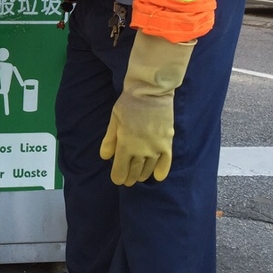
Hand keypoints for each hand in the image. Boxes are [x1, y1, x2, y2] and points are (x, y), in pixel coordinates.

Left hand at [99, 31, 194, 186]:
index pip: (120, 169)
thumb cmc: (128, 104)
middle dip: (129, 177)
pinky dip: (162, 171)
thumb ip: (109, 140)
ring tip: (138, 177)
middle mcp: (141, 150)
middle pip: (135, 171)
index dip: (118, 177)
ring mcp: (156, 147)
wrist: (151, 92)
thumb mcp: (113, 120)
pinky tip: (157, 177)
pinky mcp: (167, 142)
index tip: (117, 180)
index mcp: (125, 145)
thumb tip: (105, 157)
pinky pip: (166, 162)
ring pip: (149, 168)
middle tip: (127, 181)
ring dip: (143, 175)